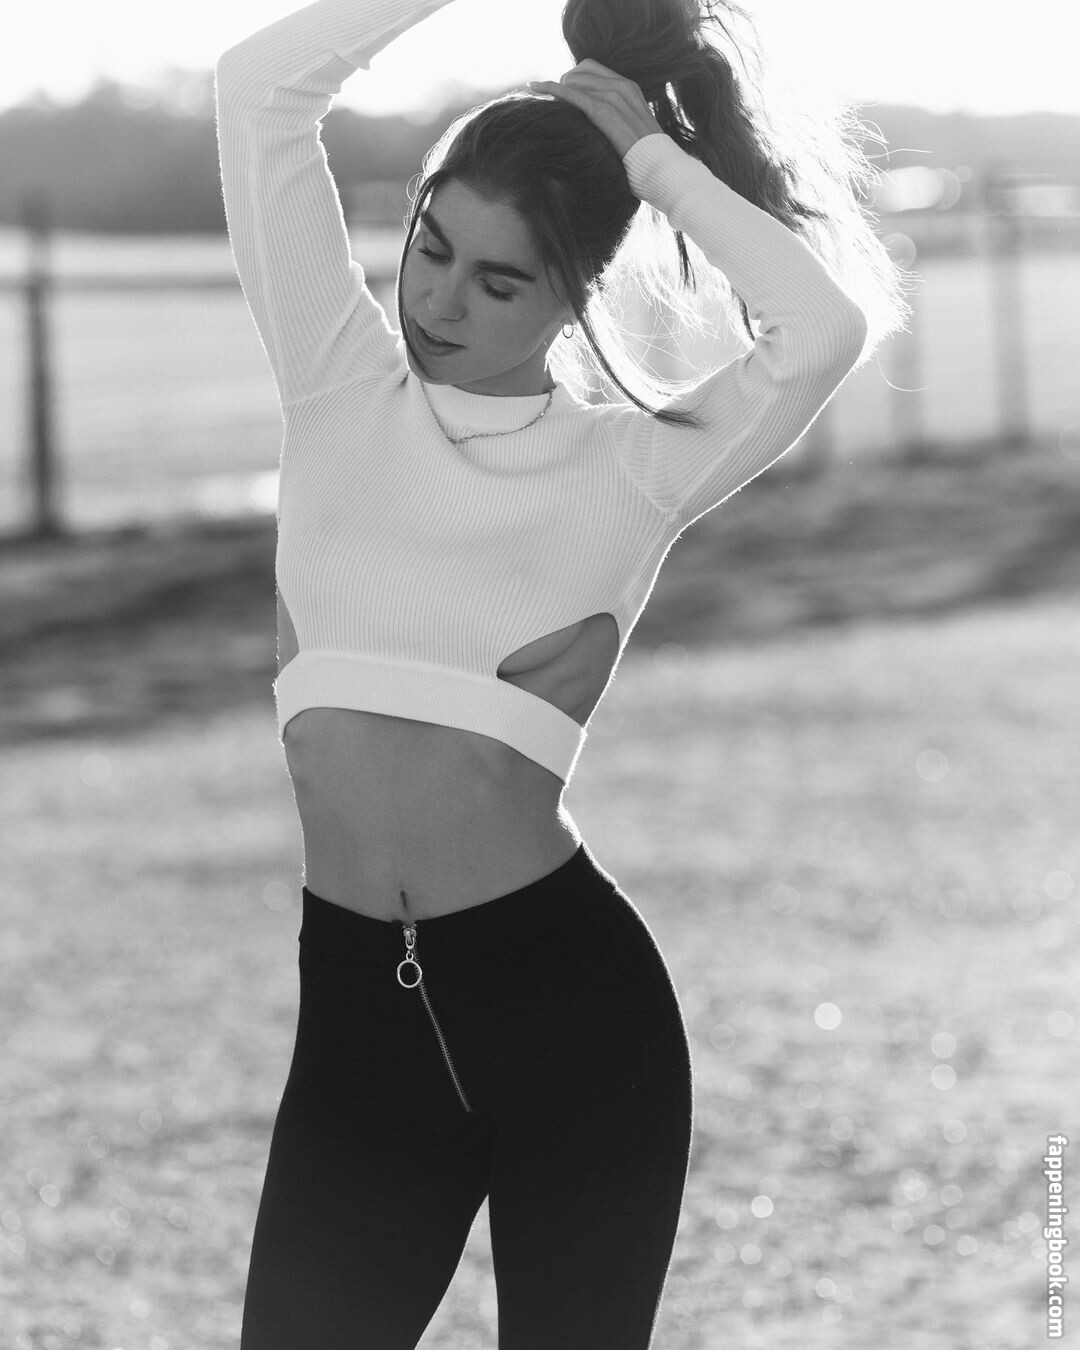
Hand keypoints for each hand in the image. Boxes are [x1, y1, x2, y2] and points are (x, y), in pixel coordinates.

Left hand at [527, 59, 663, 159]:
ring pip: (573, 81)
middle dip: (562, 85)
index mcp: (630, 88)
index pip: (592, 69)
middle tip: (551, 105)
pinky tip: (535, 89)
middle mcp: (622, 86)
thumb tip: (598, 127)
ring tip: (544, 104)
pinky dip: (551, 89)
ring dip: (555, 90)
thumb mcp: (633, 132)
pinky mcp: (604, 111)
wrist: (663, 170)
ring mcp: (614, 97)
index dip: (573, 80)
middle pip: (579, 71)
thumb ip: (617, 120)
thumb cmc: (647, 161)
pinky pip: (572, 94)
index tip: (561, 96)